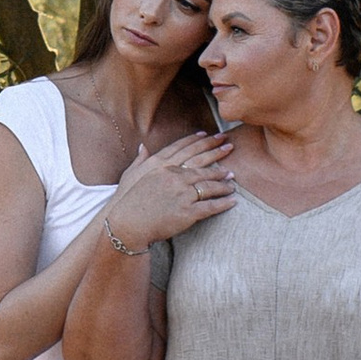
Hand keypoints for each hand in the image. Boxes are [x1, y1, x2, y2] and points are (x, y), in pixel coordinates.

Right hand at [107, 128, 242, 247]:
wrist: (128, 224)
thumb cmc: (127, 201)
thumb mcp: (130, 175)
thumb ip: (140, 160)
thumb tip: (143, 146)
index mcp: (161, 166)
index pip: (184, 149)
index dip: (198, 141)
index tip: (210, 135)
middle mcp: (174, 176)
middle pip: (201, 161)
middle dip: (217, 152)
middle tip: (230, 146)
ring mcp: (182, 193)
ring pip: (209, 184)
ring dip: (223, 182)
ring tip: (232, 179)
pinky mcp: (188, 212)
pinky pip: (211, 206)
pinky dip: (223, 203)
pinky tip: (232, 201)